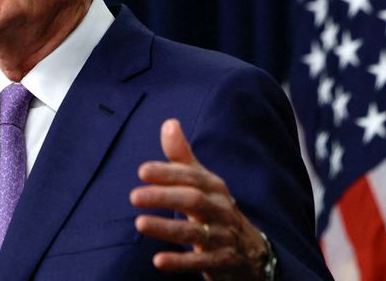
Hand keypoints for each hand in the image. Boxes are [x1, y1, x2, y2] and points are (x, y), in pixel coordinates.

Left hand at [130, 119, 267, 279]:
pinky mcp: (221, 262)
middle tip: (133, 196)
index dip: (168, 173)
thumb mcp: (203, 182)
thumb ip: (182, 157)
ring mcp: (222, 236)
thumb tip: (169, 123)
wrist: (252, 252)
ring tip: (139, 223)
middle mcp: (220, 209)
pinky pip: (201, 262)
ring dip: (166, 228)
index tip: (142, 171)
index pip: (191, 176)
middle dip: (164, 197)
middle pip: (193, 200)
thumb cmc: (216, 209)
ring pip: (194, 231)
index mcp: (214, 187)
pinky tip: (158, 261)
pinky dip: (180, 262)